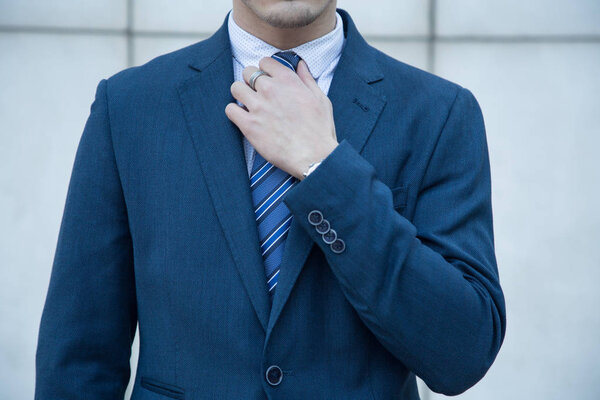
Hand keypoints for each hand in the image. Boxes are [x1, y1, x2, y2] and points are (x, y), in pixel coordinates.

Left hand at [225, 57, 338, 179]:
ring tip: (248, 104)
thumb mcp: (321, 99)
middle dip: (251, 81)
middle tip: (257, 93)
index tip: (267, 79)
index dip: (265, 70)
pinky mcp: (249, 125)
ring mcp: (258, 106)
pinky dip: (234, 112)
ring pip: (236, 88)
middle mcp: (270, 89)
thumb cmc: (320, 130)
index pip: (265, 62)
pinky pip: (230, 110)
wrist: (314, 156)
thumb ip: (307, 79)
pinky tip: (242, 118)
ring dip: (240, 94)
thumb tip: (299, 64)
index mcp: (288, 80)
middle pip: (248, 72)